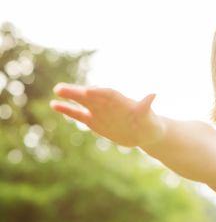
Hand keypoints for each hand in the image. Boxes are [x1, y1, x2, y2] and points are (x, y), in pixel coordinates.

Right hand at [49, 83, 165, 147]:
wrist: (145, 133)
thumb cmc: (150, 123)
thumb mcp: (150, 117)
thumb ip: (147, 106)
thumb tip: (154, 93)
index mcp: (122, 102)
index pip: (109, 95)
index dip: (100, 93)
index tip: (88, 91)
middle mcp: (109, 105)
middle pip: (92, 96)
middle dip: (78, 92)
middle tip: (62, 88)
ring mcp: (100, 112)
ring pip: (83, 102)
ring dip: (70, 96)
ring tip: (57, 90)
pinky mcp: (94, 121)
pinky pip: (79, 114)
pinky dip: (68, 110)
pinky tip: (55, 105)